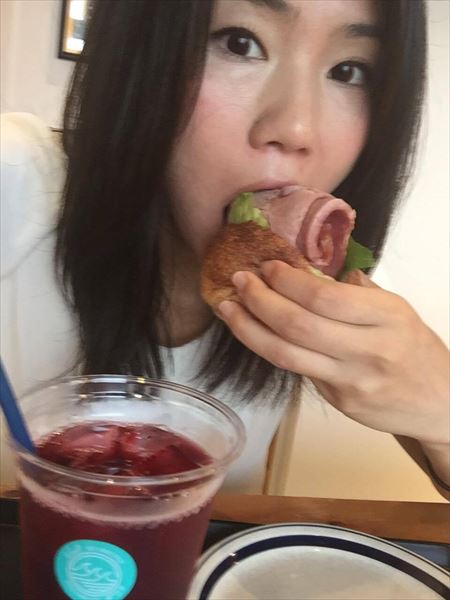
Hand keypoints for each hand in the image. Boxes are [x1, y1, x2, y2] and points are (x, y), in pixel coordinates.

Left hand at [217, 261, 449, 446]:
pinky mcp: (338, 402)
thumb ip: (357, 292)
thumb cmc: (417, 351)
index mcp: (387, 317)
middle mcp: (368, 350)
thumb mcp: (398, 311)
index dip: (288, 281)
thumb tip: (311, 272)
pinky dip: (268, 348)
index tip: (268, 267)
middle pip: (298, 325)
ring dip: (249, 327)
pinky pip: (296, 371)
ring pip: (286, 354)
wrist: (441, 404)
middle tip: (240, 280)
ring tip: (228, 307)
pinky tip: (253, 331)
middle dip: (260, 300)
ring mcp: (350, 381)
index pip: (325, 298)